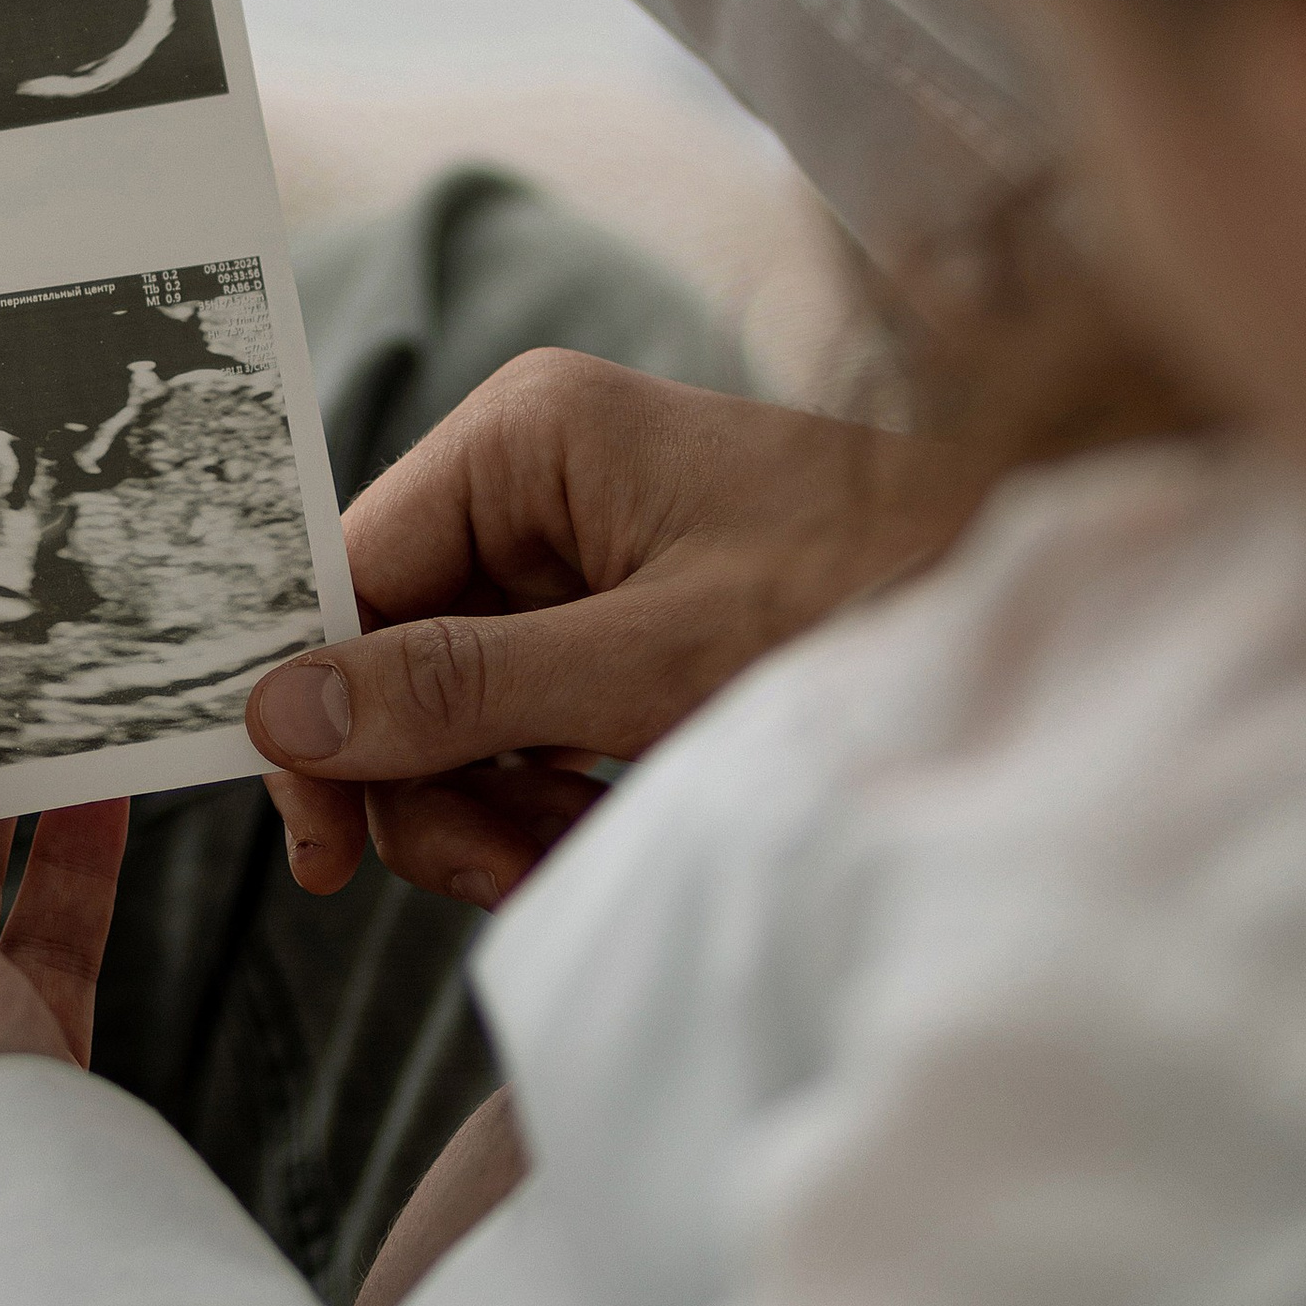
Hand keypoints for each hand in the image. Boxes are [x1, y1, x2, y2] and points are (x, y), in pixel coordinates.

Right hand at [244, 353, 993, 907]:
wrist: (1027, 615)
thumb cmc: (864, 598)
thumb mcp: (646, 666)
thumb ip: (458, 693)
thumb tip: (278, 715)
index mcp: (523, 437)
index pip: (346, 576)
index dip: (319, 716)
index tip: (321, 851)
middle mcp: (534, 482)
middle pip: (392, 659)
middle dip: (437, 784)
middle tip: (504, 867)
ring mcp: (578, 555)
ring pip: (455, 714)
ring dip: (498, 809)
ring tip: (582, 845)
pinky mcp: (622, 626)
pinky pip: (528, 730)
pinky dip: (552, 798)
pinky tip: (610, 823)